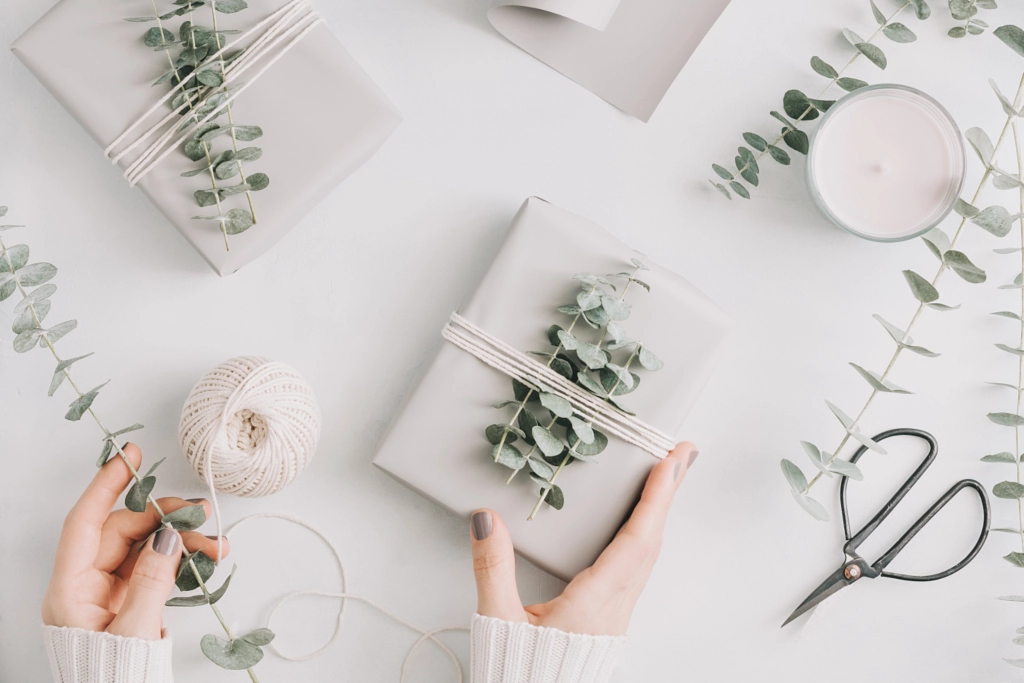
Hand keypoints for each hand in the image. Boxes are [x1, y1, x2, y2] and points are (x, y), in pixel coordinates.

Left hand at [41, 443, 228, 639]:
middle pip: (123, 532)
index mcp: (69, 591)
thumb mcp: (133, 631)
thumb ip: (152, 579)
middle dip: (166, 519)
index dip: (107, 485)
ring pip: (144, 547)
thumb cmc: (113, 681)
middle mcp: (84, 587)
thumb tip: (167, 535)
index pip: (85, 522)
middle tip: (204, 515)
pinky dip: (179, 560)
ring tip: (217, 545)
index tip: (131, 456)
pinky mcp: (126, 604)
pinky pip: (153, 567)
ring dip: (182, 540)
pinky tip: (204, 560)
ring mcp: (106, 595)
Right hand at [469, 442, 696, 635]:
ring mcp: (616, 615)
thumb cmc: (522, 674)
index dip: (656, 498)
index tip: (672, 462)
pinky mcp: (609, 620)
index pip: (635, 540)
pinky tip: (639, 527)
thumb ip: (493, 567)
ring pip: (648, 556)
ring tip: (666, 482)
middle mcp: (615, 607)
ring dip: (659, 515)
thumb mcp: (499, 620)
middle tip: (680, 456)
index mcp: (595, 603)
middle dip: (668, 496)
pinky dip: (645, 537)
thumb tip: (487, 518)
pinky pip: (637, 569)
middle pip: (652, 543)